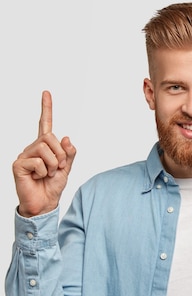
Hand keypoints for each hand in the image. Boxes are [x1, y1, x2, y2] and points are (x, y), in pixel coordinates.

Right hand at [12, 90, 75, 217]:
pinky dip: (44, 171)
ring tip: (48, 174)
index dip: (46, 108)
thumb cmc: (53, 185)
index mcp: (45, 146)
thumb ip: (69, 153)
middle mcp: (33, 147)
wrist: (44, 203)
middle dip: (60, 154)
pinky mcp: (18, 164)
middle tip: (58, 168)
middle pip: (51, 137)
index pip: (45, 123)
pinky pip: (38, 161)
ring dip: (53, 164)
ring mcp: (24, 155)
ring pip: (46, 149)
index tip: (46, 92)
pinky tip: (38, 177)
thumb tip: (66, 138)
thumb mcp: (67, 167)